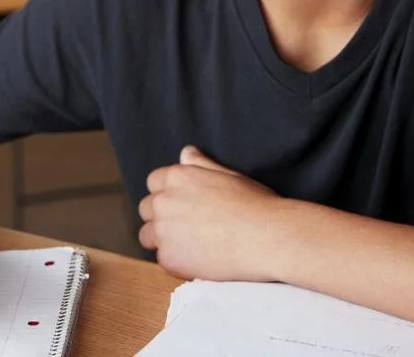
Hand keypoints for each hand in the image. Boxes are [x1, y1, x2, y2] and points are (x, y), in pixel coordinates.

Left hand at [138, 146, 282, 280]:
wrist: (267, 237)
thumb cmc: (253, 203)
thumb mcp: (227, 175)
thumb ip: (200, 164)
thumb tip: (185, 152)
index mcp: (176, 177)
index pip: (154, 183)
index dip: (167, 194)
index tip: (183, 205)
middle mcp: (163, 201)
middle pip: (146, 209)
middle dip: (161, 216)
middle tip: (188, 227)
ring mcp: (163, 231)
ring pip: (148, 236)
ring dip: (163, 239)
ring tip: (191, 245)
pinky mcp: (169, 258)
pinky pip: (162, 259)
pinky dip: (176, 261)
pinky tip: (199, 259)